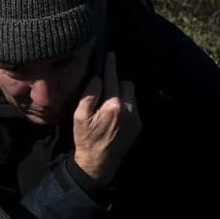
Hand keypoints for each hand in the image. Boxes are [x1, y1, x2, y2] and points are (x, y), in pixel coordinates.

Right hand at [73, 51, 139, 183]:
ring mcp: (136, 118)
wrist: (99, 163)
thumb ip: (89, 95)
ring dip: (122, 95)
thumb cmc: (86, 138)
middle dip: (116, 84)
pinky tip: (114, 115)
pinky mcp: (139, 125)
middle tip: (105, 90)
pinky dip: (125, 106)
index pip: (113, 79)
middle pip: (126, 85)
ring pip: (131, 96)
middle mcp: (129, 110)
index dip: (110, 66)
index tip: (110, 55)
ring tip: (109, 104)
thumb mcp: (80, 117)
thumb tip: (97, 78)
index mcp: (113, 106)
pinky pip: (133, 108)